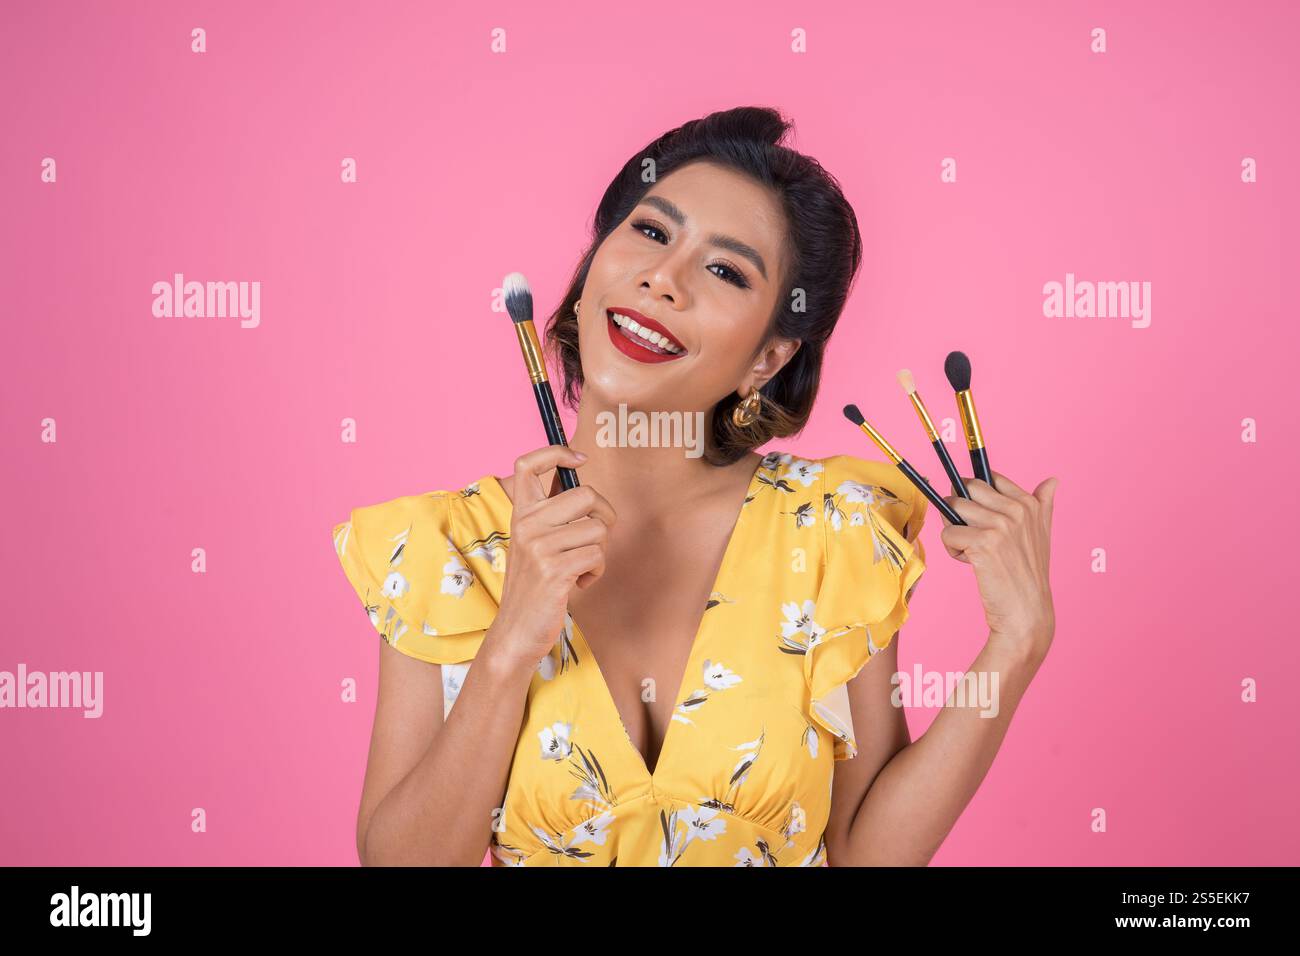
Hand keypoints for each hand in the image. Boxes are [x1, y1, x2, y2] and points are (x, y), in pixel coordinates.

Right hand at [489, 445, 616, 668]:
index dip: (556, 451)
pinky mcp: (554, 570)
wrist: (517, 630)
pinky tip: (578, 583)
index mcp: (520, 513)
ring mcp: (539, 547)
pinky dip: (596, 571)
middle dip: (603, 516)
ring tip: (580, 567)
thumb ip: (552, 515)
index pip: (528, 463)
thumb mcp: (535, 543)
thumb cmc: (534, 585)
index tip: (578, 461)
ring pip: (598, 528)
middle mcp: (526, 525)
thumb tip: (581, 482)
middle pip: (586, 494)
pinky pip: (597, 555)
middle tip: (592, 538)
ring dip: (599, 551)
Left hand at [938, 470, 1058, 662]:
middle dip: (960, 511)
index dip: (976, 495)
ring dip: (955, 532)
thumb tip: (1053, 480)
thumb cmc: (1028, 574)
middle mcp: (1017, 510)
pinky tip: (971, 564)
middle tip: (974, 536)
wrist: (1026, 612)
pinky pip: (947, 534)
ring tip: (974, 552)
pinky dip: (952, 551)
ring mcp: (1000, 525)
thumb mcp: (1042, 534)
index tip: (980, 515)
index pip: (990, 478)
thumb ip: (1044, 504)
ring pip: (953, 510)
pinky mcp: (983, 542)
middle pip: (966, 490)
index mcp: (1029, 504)